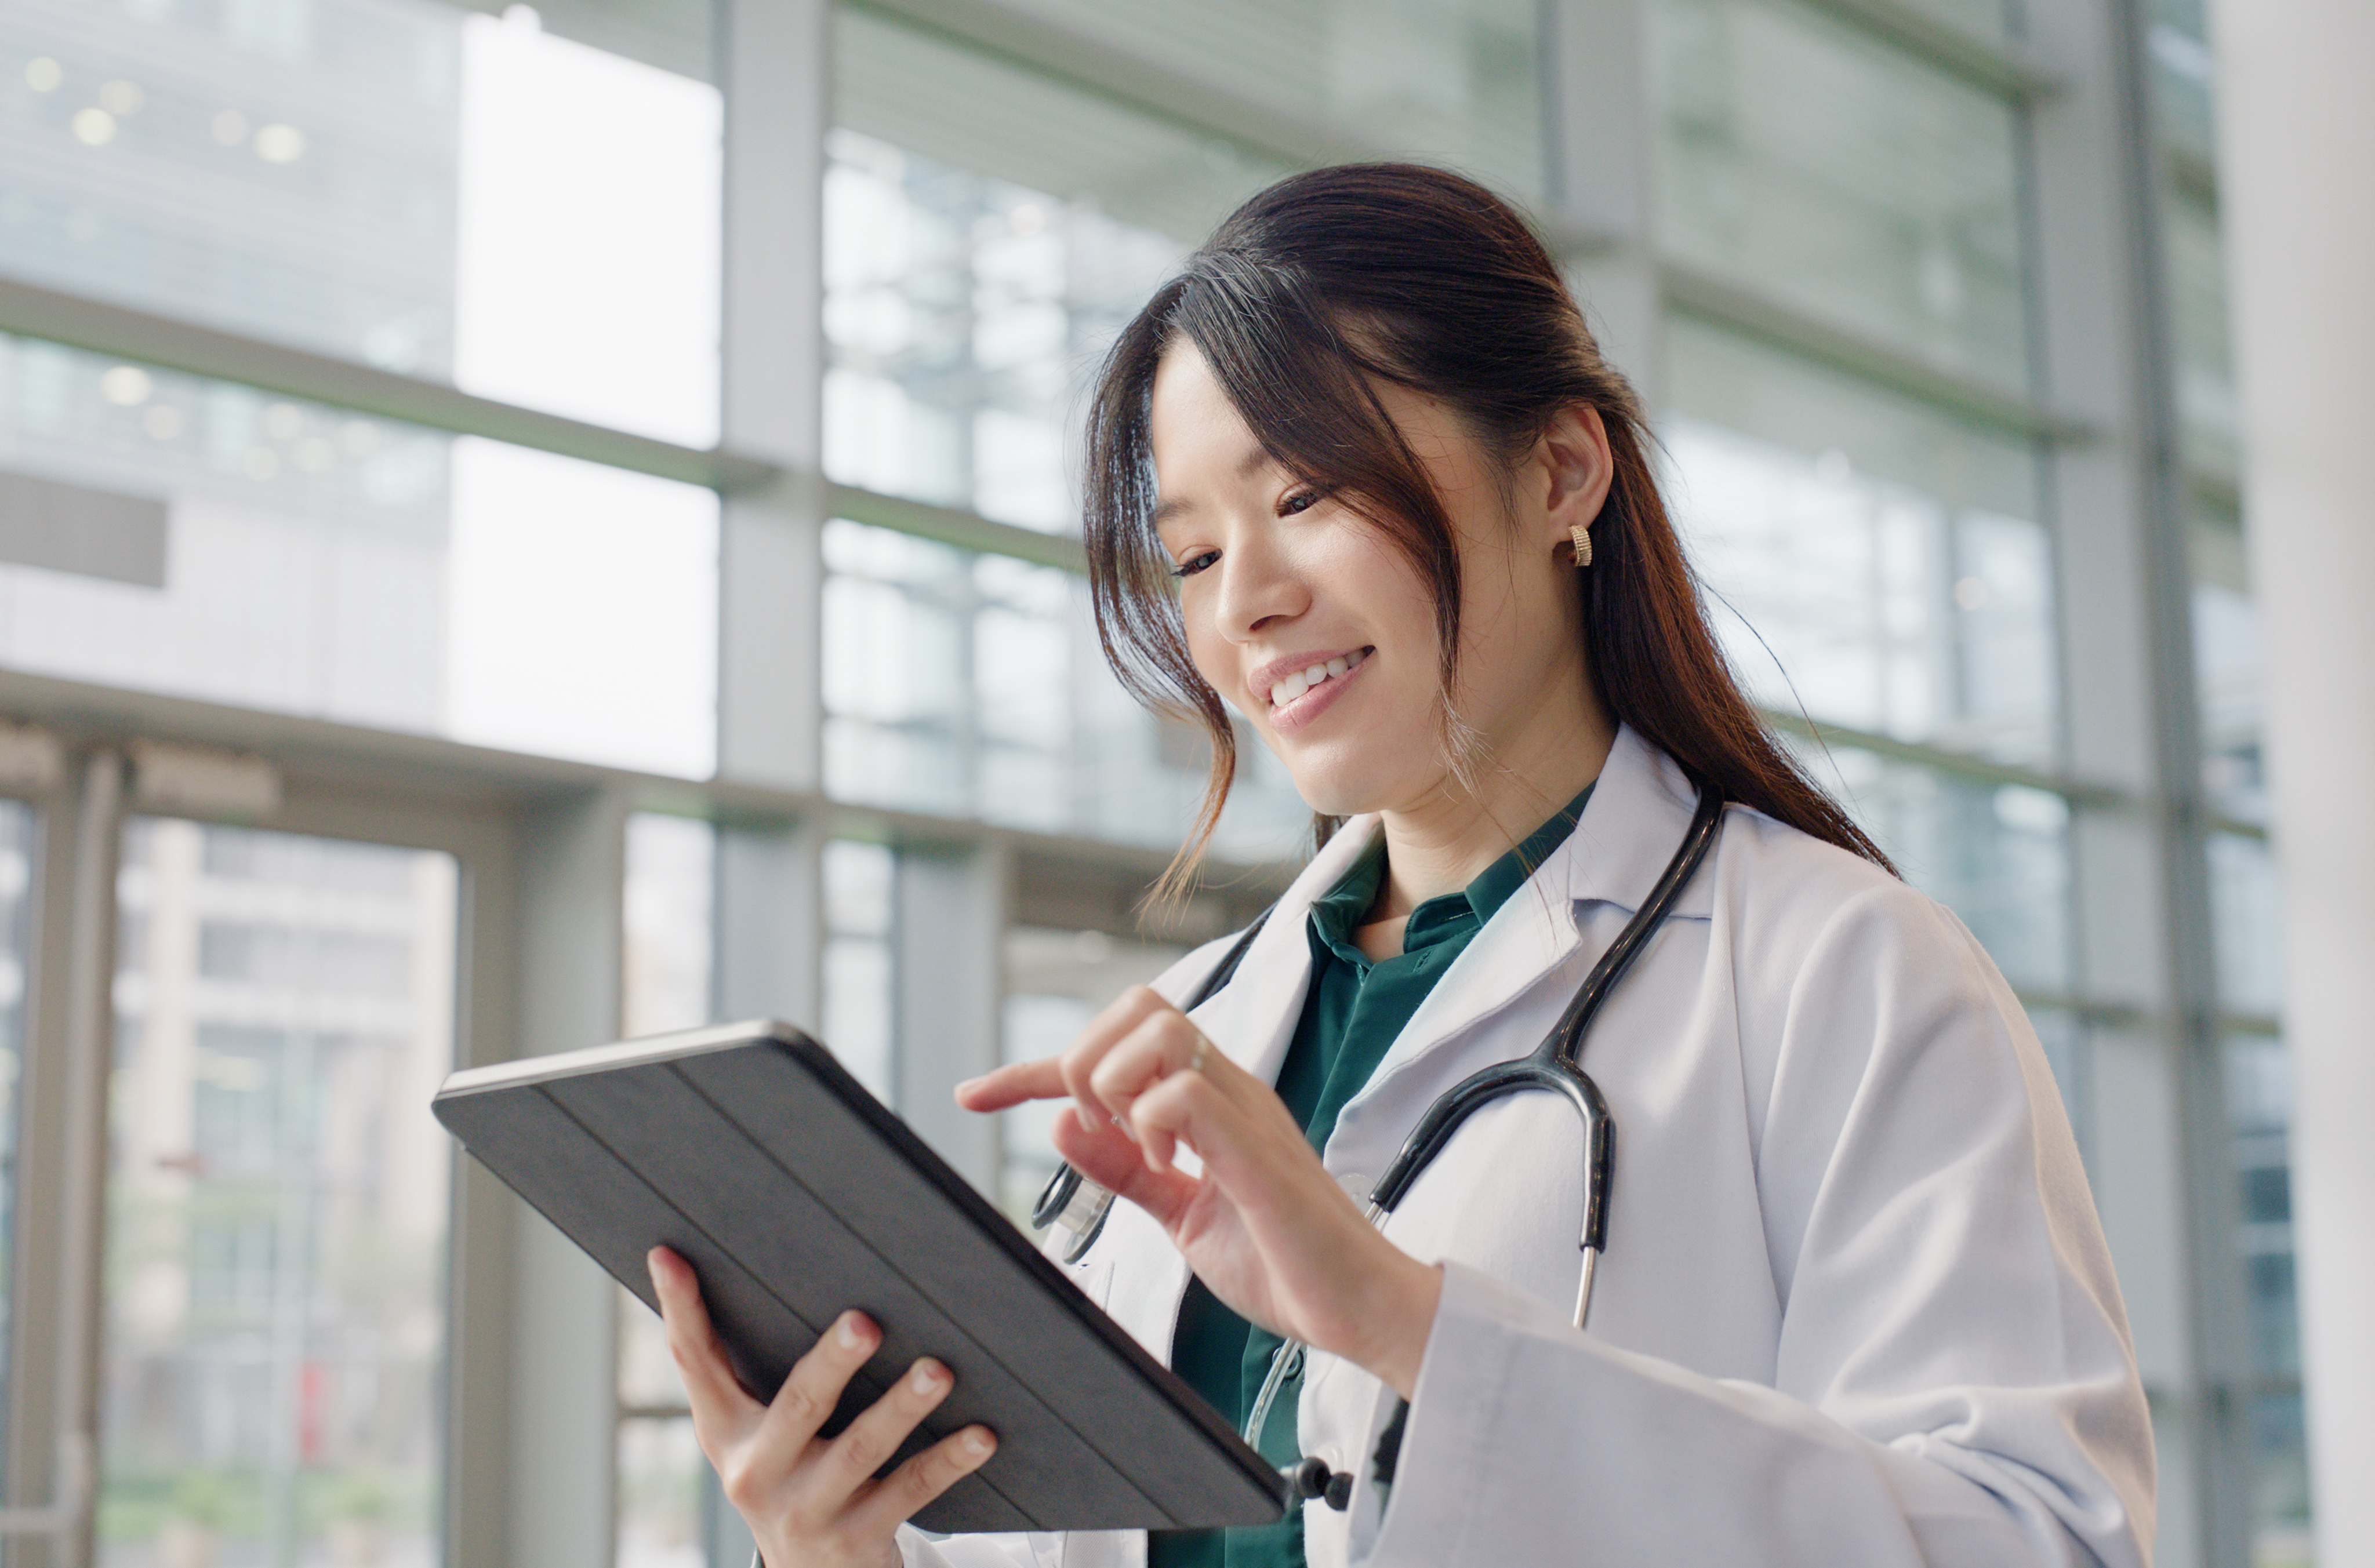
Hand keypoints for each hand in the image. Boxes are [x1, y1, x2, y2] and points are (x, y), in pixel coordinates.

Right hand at [648, 1247, 996, 1567]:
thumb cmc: (788, 1475)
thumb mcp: (753, 1431)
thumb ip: (745, 1366)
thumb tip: (733, 1265)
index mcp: (727, 1432)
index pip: (695, 1362)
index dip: (681, 1308)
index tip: (672, 1255)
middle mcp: (759, 1472)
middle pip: (798, 1405)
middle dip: (832, 1363)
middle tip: (865, 1323)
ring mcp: (809, 1510)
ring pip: (861, 1449)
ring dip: (903, 1407)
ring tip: (939, 1372)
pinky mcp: (858, 1538)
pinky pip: (911, 1490)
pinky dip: (949, 1460)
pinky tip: (981, 1434)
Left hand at [956, 986, 1442, 1396]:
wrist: (1359, 1308)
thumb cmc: (1285, 1261)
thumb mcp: (1180, 1216)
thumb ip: (1125, 1172)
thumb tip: (1063, 1126)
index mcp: (1209, 1102)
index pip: (1113, 1045)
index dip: (1031, 1069)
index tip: (973, 1096)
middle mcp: (1226, 1089)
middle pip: (1136, 1004)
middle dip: (1081, 1060)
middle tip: (1093, 1131)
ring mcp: (1244, 1111)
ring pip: (1154, 1028)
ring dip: (1114, 1085)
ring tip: (1137, 1152)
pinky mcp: (1256, 1149)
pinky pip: (1184, 1094)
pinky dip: (1151, 1126)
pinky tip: (1168, 1169)